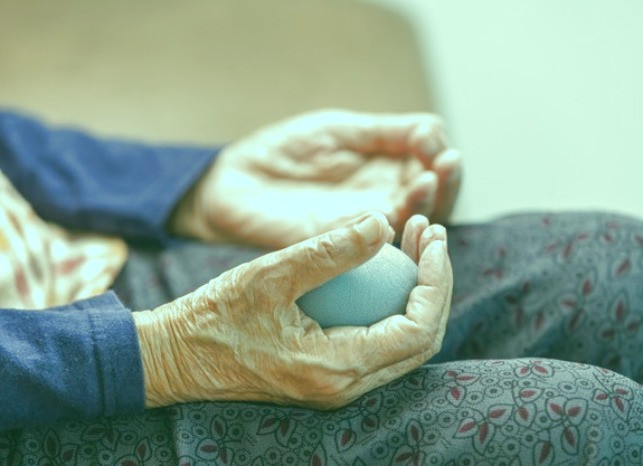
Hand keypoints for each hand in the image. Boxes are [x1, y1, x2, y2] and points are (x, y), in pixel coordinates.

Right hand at [133, 212, 451, 408]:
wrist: (176, 358)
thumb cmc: (214, 318)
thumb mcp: (270, 274)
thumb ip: (329, 250)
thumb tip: (382, 222)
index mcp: (337, 368)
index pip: (419, 328)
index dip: (437, 279)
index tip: (431, 235)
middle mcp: (346, 386)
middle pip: (423, 339)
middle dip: (436, 283)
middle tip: (429, 233)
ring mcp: (339, 385)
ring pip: (406, 344)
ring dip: (419, 293)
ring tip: (413, 244)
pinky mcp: (330, 375)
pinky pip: (382, 343)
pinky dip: (395, 306)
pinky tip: (386, 270)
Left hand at [169, 110, 461, 247]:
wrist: (238, 178)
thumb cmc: (287, 150)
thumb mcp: (341, 129)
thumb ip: (386, 131)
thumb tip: (434, 131)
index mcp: (388, 171)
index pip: (432, 168)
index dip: (439, 156)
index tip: (430, 140)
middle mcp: (384, 201)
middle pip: (433, 200)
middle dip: (446, 182)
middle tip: (446, 165)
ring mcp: (365, 226)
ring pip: (409, 222)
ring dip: (425, 202)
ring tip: (428, 181)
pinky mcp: (341, 246)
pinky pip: (373, 243)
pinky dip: (388, 228)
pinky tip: (394, 210)